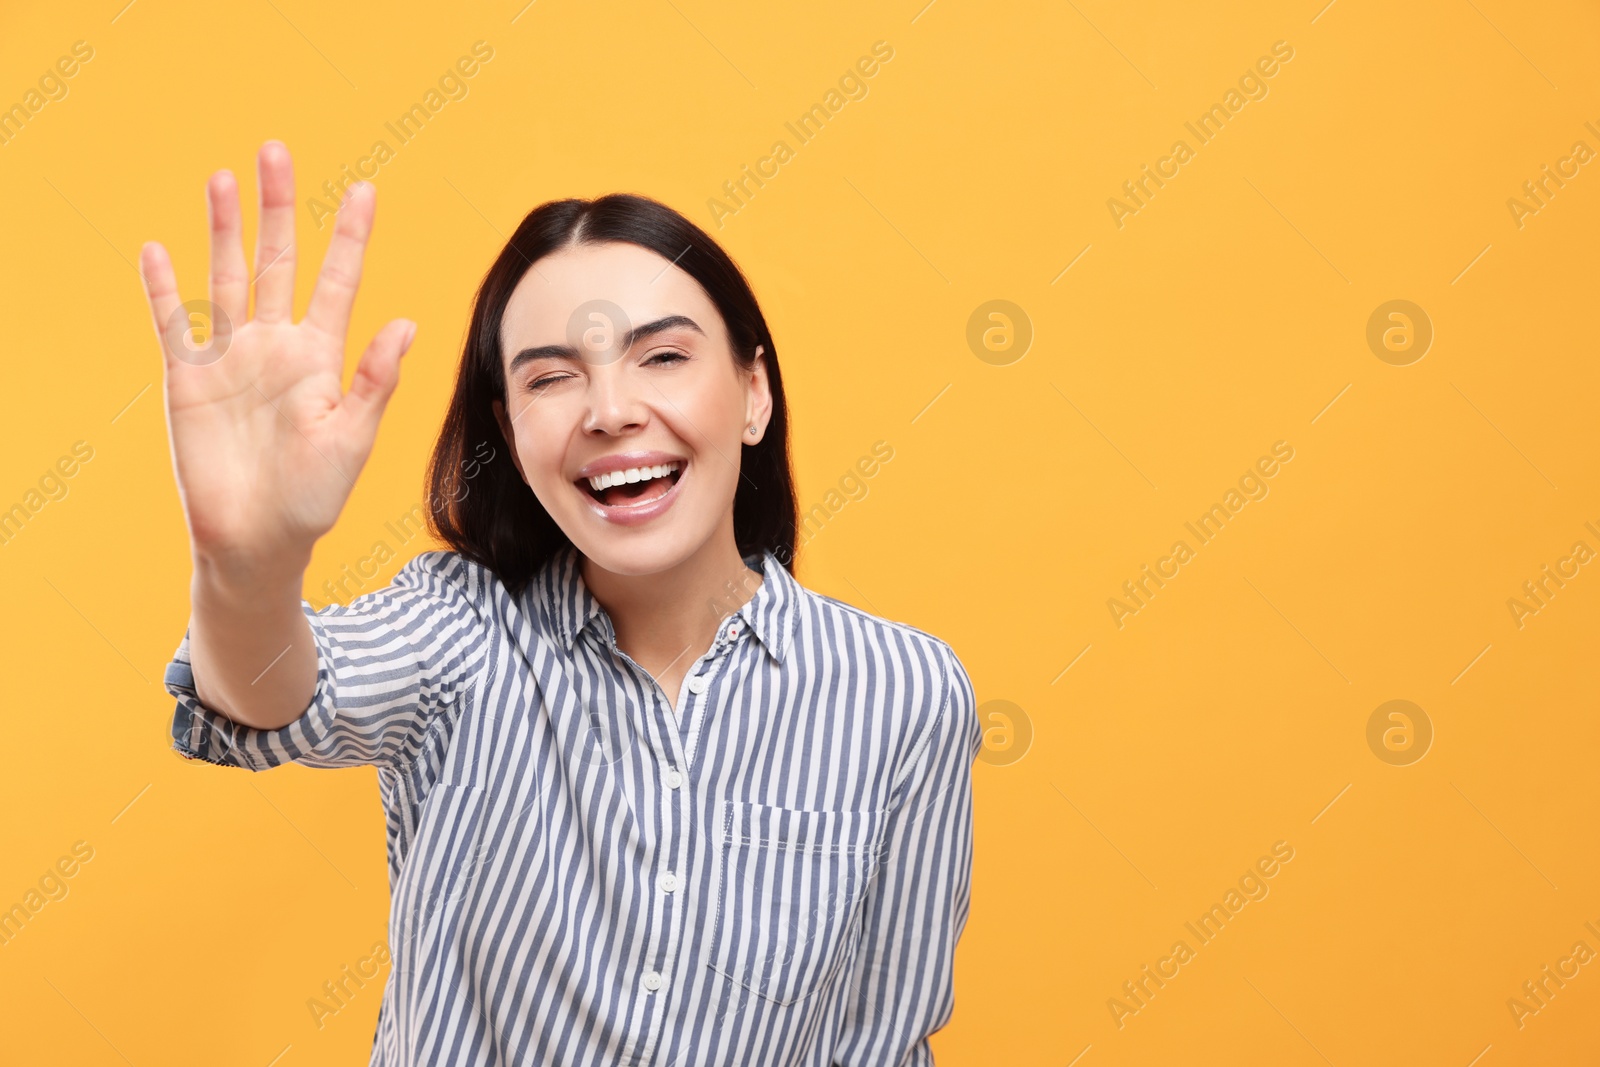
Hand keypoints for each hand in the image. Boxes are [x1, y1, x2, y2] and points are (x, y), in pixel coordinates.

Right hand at [140, 140, 414, 579]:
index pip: (339, 282)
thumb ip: (376, 381)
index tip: (365, 189)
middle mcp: (276, 346)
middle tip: (277, 151)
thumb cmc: (314, 498)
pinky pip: (174, 324)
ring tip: (224, 178)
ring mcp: (230, 359)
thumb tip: (407, 324)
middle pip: (276, 262)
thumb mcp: (352, 439)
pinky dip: (164, 288)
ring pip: (226, 278)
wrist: (257, 540)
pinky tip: (158, 248)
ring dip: (223, 229)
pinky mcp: (188, 379)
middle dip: (278, 209)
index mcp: (322, 357)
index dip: (351, 237)